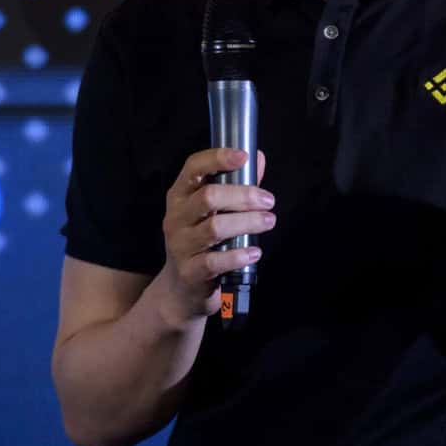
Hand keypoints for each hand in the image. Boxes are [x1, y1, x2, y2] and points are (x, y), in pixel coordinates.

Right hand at [156, 147, 274, 325]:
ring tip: (268, 221)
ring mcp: (180, 245)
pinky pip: (215, 261)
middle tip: (268, 200)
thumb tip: (259, 157)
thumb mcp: (213, 211)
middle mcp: (176, 217)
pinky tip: (254, 252)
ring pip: (215, 228)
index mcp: (180, 195)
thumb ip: (236, 184)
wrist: (181, 289)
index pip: (193, 167)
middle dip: (243, 196)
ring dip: (248, 223)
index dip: (217, 158)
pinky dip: (239, 255)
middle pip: (208, 197)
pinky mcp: (190, 272)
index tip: (244, 156)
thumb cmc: (202, 240)